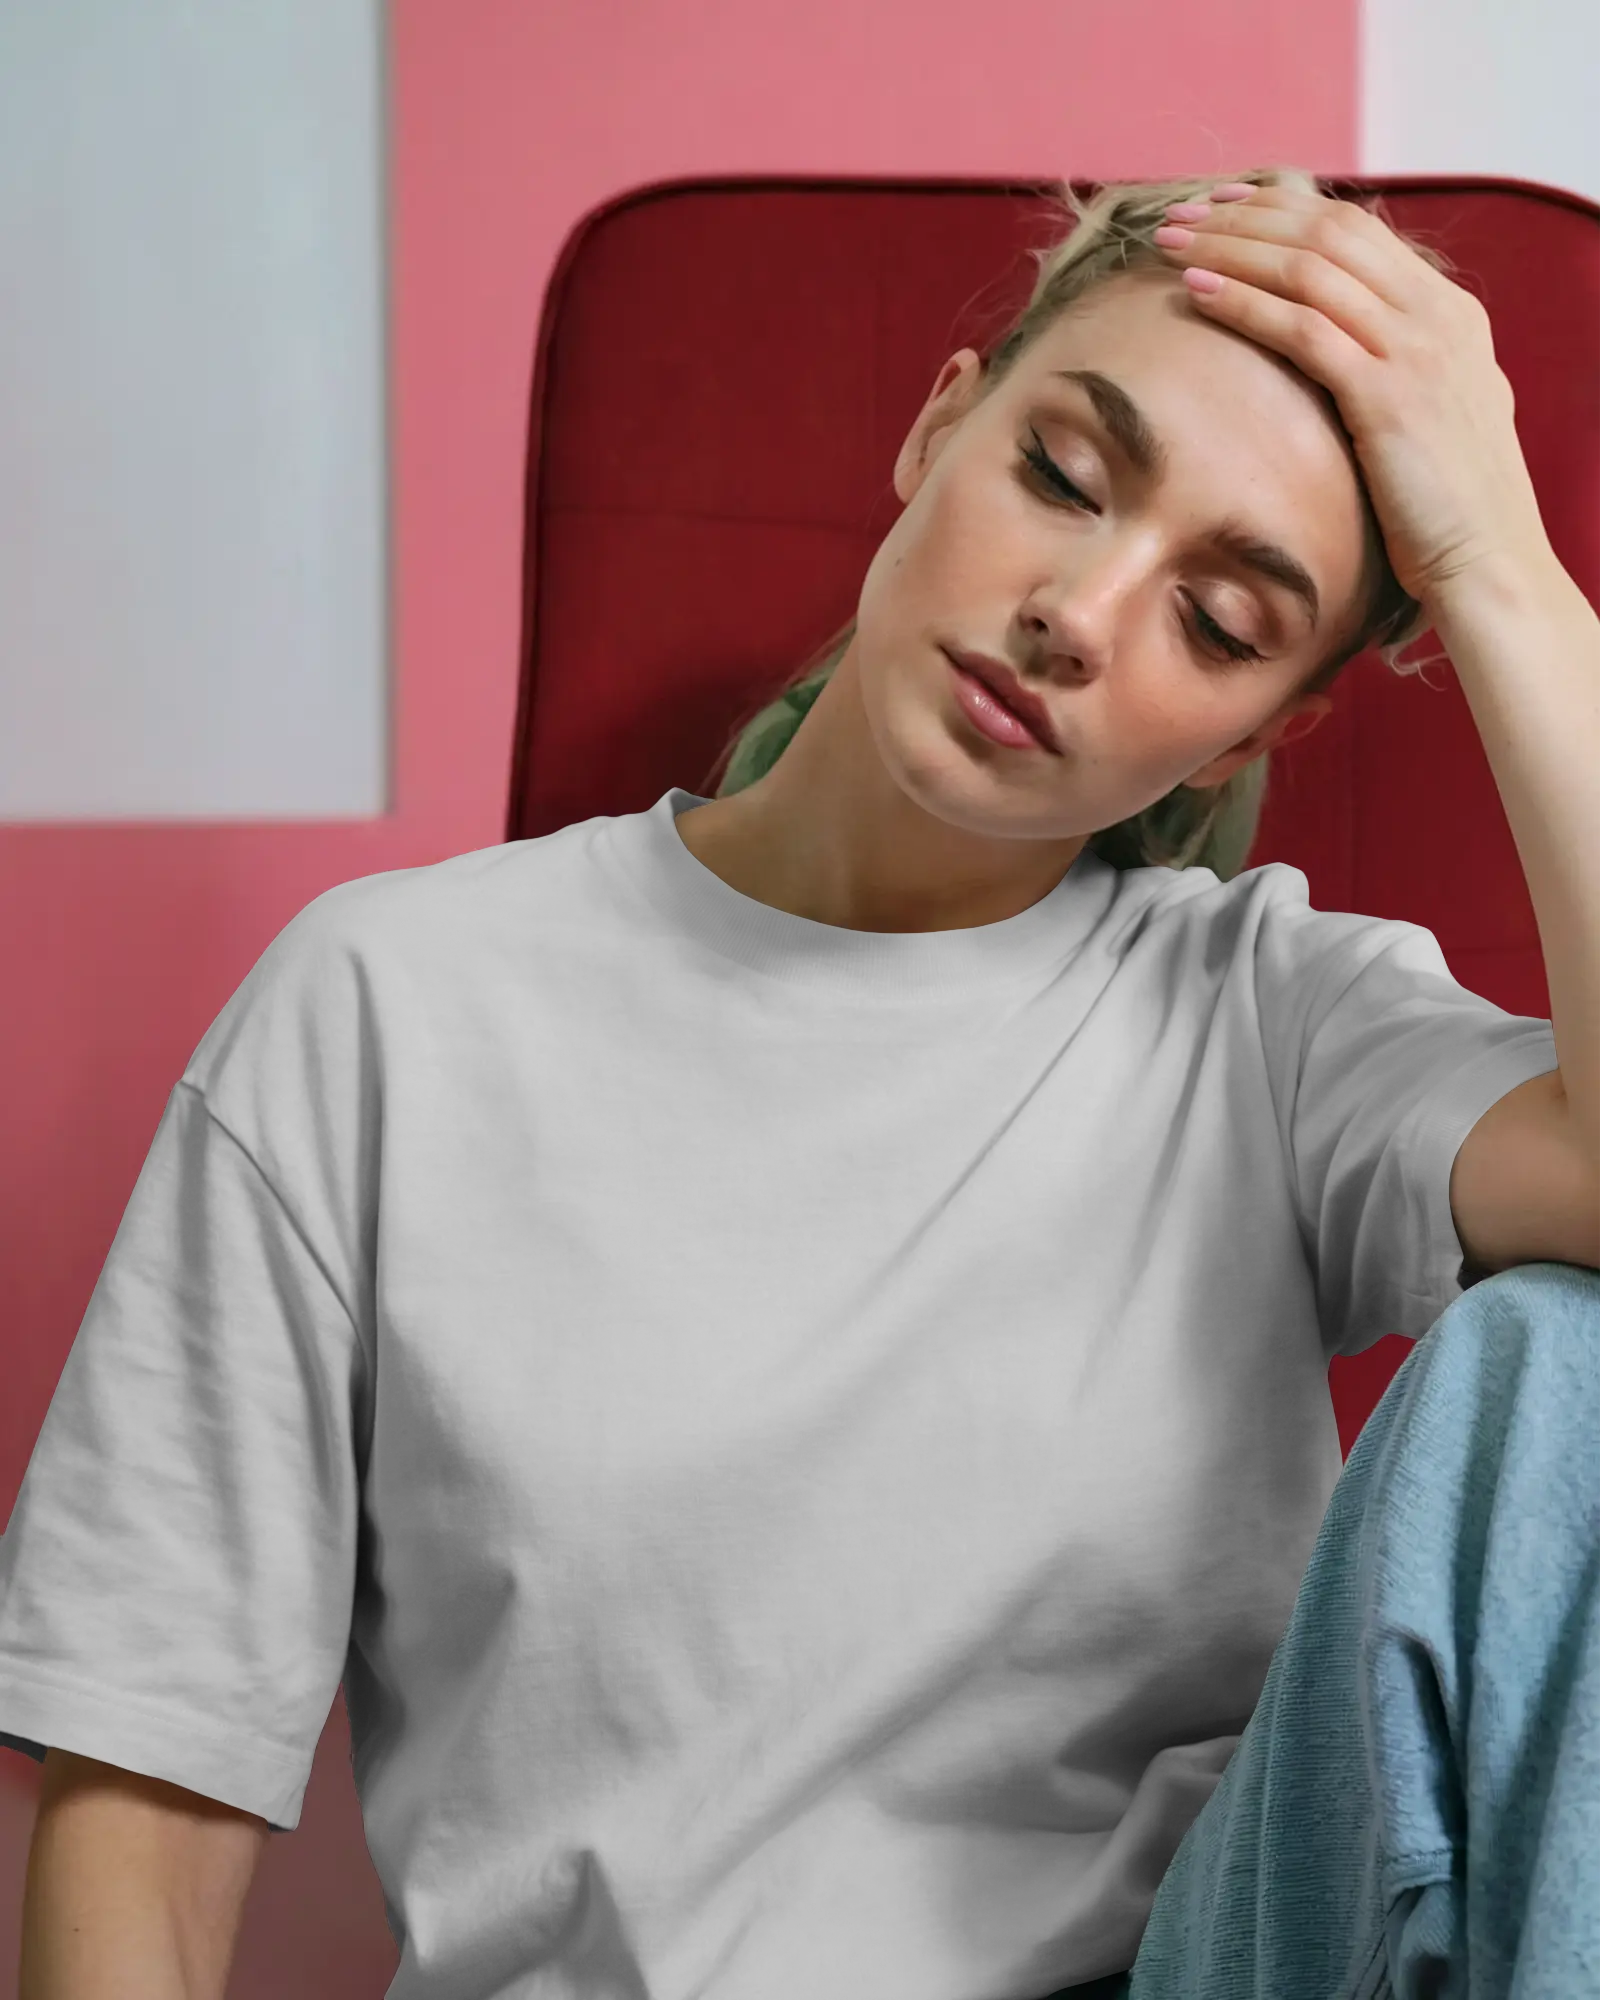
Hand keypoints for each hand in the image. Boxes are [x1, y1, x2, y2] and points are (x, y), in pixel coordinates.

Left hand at [1151, 180, 1553, 611]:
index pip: (1355, 228)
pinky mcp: (1388, 398)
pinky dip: (1244, 303)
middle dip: (1245, 215)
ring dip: (1231, 248)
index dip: (1280, 209)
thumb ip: (1397, 371)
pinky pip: (1303, 330)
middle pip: (1327, 231)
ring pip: (1309, 268)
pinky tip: (1196, 292)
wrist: (1489, 563)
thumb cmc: (1447, 509)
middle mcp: (1437, 316)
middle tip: (1181, 213)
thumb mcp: (1432, 416)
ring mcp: (1416, 352)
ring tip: (1170, 244)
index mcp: (1450, 313)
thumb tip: (1340, 356)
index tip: (1221, 207)